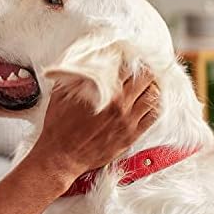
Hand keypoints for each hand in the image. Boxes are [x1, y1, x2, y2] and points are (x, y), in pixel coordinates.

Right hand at [28, 67, 159, 194]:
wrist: (61, 156)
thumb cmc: (59, 126)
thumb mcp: (60, 94)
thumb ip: (75, 76)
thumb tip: (83, 62)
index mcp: (103, 91)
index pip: (127, 67)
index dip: (128, 60)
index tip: (127, 58)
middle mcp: (120, 104)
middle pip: (146, 78)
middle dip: (144, 70)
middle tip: (140, 69)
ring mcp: (128, 121)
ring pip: (154, 96)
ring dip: (152, 86)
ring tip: (147, 84)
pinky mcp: (131, 135)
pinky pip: (154, 116)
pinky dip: (155, 105)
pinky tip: (149, 102)